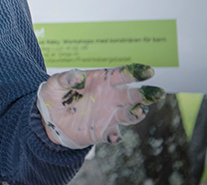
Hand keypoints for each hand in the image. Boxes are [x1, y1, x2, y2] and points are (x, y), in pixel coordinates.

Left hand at [38, 64, 165, 148]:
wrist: (50, 119)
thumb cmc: (55, 95)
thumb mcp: (54, 84)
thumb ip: (65, 78)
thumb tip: (78, 75)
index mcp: (102, 81)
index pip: (122, 75)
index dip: (136, 72)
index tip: (148, 71)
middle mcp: (111, 97)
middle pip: (133, 95)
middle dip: (146, 94)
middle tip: (157, 93)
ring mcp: (109, 115)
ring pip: (130, 115)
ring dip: (136, 114)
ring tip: (138, 112)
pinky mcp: (103, 131)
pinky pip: (114, 135)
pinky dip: (115, 135)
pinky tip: (112, 135)